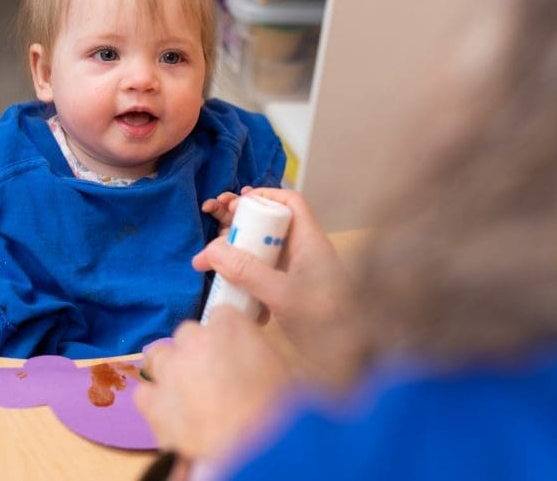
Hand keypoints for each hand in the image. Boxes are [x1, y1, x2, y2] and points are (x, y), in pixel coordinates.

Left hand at [133, 307, 291, 460]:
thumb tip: (261, 366)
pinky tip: (171, 414)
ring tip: (185, 390)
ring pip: (158, 356)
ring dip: (170, 368)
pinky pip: (144, 393)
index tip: (234, 349)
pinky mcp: (154, 404)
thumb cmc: (280, 411)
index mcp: (231, 327)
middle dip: (197, 350)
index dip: (228, 334)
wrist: (256, 451)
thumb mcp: (287, 372)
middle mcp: (195, 342)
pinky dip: (155, 401)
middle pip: (187, 333)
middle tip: (213, 374)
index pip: (222, 314)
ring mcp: (170, 371)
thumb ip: (263, 357)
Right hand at [193, 188, 344, 353]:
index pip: (290, 203)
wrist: (353, 358)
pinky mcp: (288, 297)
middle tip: (208, 230)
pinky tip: (226, 297)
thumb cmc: (328, 322)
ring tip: (202, 265)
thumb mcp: (284, 295)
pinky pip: (260, 280)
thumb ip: (249, 272)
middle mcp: (303, 253)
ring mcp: (295, 276)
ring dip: (232, 258)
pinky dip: (242, 285)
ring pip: (259, 255)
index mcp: (309, 242)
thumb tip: (213, 250)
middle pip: (267, 227)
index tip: (235, 204)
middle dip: (236, 227)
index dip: (263, 196)